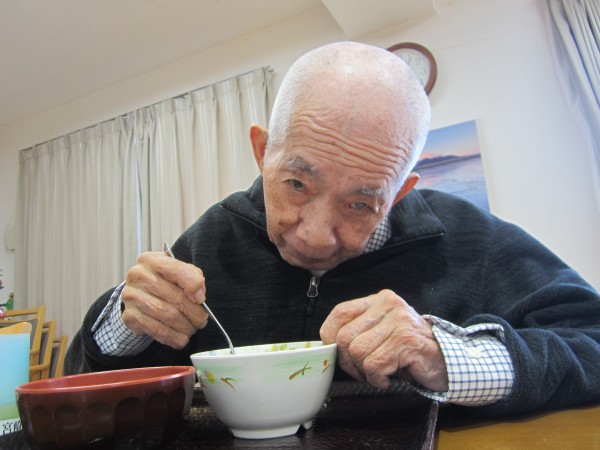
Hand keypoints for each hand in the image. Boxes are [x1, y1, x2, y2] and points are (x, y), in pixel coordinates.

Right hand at [121, 251, 208, 348]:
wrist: (139, 294)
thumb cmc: (164, 281)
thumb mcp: (179, 272)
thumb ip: (192, 277)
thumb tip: (199, 296)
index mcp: (151, 260)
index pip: (176, 270)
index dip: (193, 285)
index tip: (201, 298)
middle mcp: (138, 275)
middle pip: (174, 296)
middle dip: (194, 312)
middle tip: (202, 320)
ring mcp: (131, 296)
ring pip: (167, 314)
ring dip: (185, 326)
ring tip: (192, 328)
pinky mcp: (129, 316)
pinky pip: (156, 329)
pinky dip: (173, 337)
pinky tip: (181, 339)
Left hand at [320, 289, 447, 391]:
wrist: (447, 363)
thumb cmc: (409, 352)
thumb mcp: (382, 333)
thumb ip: (358, 331)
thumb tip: (327, 344)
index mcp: (379, 300)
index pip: (340, 312)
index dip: (331, 337)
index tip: (338, 353)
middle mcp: (389, 305)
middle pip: (345, 337)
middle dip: (349, 362)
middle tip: (365, 370)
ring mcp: (399, 321)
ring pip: (358, 352)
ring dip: (365, 372)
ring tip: (381, 372)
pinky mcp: (407, 340)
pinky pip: (374, 365)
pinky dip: (378, 378)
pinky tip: (390, 376)